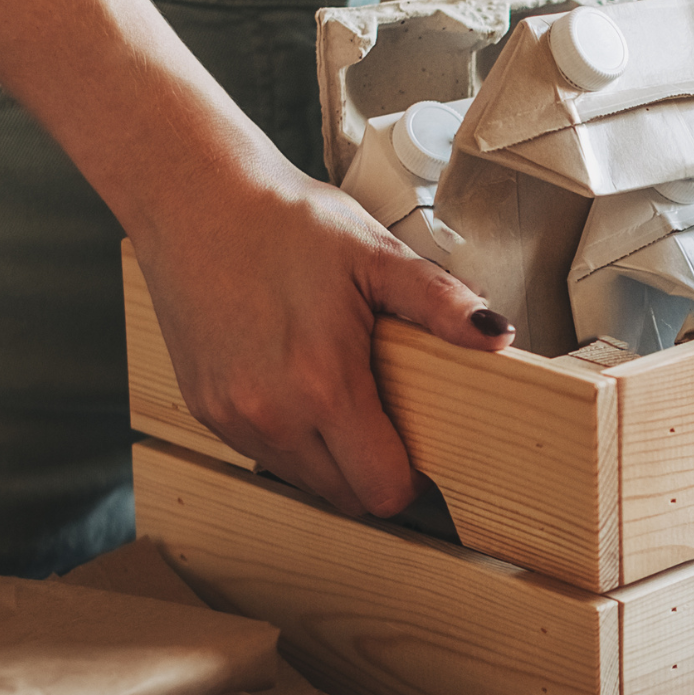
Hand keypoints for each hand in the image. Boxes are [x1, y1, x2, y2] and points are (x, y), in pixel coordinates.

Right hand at [134, 167, 511, 519]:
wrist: (195, 197)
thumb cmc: (288, 221)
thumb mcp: (376, 255)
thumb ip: (440, 304)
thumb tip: (499, 334)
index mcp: (321, 386)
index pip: (381, 489)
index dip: (414, 481)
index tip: (429, 453)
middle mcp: (269, 415)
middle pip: (345, 497)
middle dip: (378, 473)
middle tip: (397, 425)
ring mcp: (230, 416)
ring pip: (303, 481)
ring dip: (334, 461)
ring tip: (350, 402)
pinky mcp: (204, 408)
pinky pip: (263, 455)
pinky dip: (293, 441)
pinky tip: (304, 391)